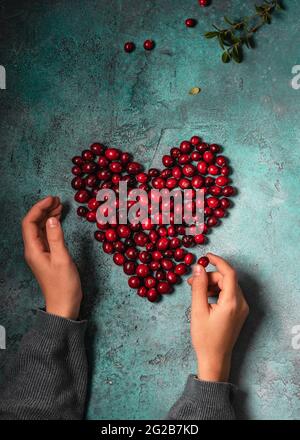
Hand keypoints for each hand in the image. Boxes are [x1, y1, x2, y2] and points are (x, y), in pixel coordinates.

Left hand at [22, 196, 82, 319]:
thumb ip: (56, 237)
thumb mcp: (62, 259)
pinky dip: (52, 225)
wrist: (64, 306)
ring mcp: (39, 253)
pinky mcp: (46, 256)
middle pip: (33, 224)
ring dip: (48, 216)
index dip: (39, 208)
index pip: (29, 223)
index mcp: (33, 250)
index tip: (52, 199)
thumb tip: (52, 219)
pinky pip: (45, 236)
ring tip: (60, 206)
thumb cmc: (64, 285)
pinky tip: (59, 220)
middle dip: (44, 209)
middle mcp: (33, 250)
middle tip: (58, 200)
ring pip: (40, 229)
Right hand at [188, 253, 248, 382]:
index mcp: (232, 302)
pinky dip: (216, 291)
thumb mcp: (198, 310)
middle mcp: (241, 303)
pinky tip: (204, 297)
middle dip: (209, 276)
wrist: (215, 359)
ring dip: (212, 284)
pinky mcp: (238, 312)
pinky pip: (228, 294)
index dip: (218, 261)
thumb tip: (199, 268)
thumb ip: (199, 287)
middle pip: (226, 279)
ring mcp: (241, 308)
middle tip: (192, 281)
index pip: (229, 273)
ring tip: (196, 290)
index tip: (206, 256)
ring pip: (227, 286)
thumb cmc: (205, 338)